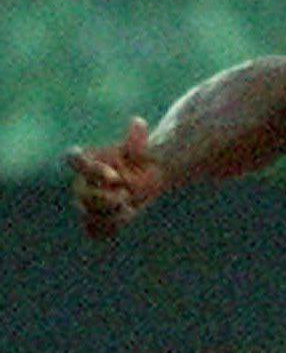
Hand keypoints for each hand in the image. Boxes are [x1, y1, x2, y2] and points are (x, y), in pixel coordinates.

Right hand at [65, 117, 164, 239]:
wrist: (145, 178)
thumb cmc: (138, 160)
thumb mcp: (140, 150)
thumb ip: (136, 140)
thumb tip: (137, 122)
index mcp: (87, 160)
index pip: (74, 160)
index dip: (93, 170)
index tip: (116, 177)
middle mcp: (82, 181)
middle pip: (83, 194)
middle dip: (106, 198)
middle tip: (127, 196)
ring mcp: (86, 202)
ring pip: (87, 214)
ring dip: (109, 216)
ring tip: (128, 209)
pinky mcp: (95, 218)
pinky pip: (93, 230)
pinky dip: (108, 229)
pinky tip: (123, 219)